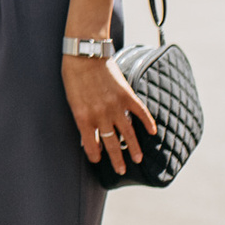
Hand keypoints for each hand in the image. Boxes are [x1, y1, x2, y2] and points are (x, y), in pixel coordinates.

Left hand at [62, 50, 157, 177]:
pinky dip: (147, 123)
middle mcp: (101, 116)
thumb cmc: (73, 77)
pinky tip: (152, 132)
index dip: (95, 155)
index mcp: (84, 118)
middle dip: (117, 159)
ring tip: (138, 158)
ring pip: (127, 133)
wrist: (84, 55)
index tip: (97, 161)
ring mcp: (115, 106)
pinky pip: (140, 113)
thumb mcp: (72, 101)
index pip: (91, 144)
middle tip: (121, 170)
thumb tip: (87, 135)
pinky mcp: (127, 95)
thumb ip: (82, 118)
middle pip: (111, 143)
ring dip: (133, 147)